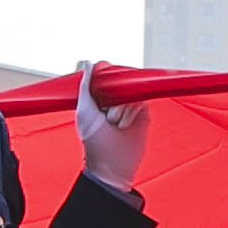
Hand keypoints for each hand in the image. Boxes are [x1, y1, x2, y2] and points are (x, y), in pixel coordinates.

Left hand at [74, 63, 148, 195]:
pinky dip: (132, 110)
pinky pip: (141, 100)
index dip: (106, 80)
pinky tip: (124, 124)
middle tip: (106, 113)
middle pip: (120, 82)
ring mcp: (129, 107)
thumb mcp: (84, 110)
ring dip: (121, 107)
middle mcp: (114, 100)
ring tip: (115, 123)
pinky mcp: (142, 114)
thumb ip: (86, 86)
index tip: (104, 88)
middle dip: (113, 97)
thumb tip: (88, 63)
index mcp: (98, 98)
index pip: (105, 78)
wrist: (112, 164)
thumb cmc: (95, 141)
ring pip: (131, 91)